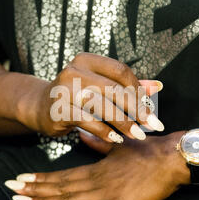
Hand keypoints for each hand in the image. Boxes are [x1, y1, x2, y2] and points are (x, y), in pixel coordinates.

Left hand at [6, 133, 189, 199]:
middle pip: (60, 188)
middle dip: (34, 190)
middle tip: (11, 189)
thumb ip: (99, 143)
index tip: (22, 178)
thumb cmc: (148, 152)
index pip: (63, 174)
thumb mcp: (120, 145)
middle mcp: (97, 181)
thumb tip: (83, 137)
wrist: (171, 159)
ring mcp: (106, 195)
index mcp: (97, 167)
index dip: (42, 177)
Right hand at [16, 52, 163, 142]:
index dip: (138, 90)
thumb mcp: (99, 86)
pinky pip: (87, 121)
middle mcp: (74, 70)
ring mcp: (64, 89)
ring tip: (138, 134)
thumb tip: (157, 86)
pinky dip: (104, 131)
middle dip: (136, 109)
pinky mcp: (58, 109)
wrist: (40, 106)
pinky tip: (116, 138)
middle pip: (114, 89)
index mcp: (87, 61)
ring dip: (123, 122)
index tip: (151, 108)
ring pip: (101, 105)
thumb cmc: (75, 95)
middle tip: (152, 125)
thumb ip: (126, 85)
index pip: (121, 71)